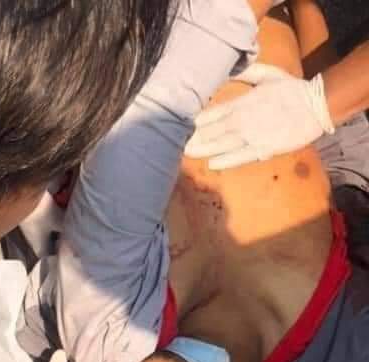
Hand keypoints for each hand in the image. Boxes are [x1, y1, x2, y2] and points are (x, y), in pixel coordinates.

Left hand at [185, 63, 333, 169]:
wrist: (315, 105)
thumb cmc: (291, 89)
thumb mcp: (267, 75)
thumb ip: (246, 74)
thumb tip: (228, 70)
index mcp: (242, 104)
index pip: (211, 114)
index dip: (193, 122)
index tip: (178, 126)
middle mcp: (243, 121)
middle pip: (211, 132)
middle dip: (192, 139)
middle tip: (172, 143)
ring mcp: (252, 137)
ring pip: (221, 146)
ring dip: (203, 150)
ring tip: (186, 154)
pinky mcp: (263, 150)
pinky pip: (241, 157)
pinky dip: (226, 161)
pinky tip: (212, 164)